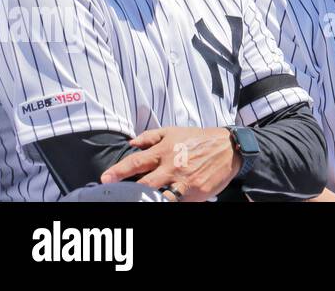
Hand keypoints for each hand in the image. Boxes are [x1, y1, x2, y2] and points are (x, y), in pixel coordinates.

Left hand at [100, 126, 241, 201]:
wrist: (229, 147)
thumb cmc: (199, 139)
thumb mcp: (175, 131)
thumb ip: (151, 136)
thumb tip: (131, 143)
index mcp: (164, 151)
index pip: (136, 162)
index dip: (118, 171)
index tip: (105, 179)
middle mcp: (172, 167)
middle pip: (143, 185)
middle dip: (126, 193)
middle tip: (114, 197)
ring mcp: (184, 181)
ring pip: (159, 198)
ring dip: (146, 201)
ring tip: (136, 203)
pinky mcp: (196, 193)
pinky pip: (178, 203)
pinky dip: (168, 203)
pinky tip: (160, 203)